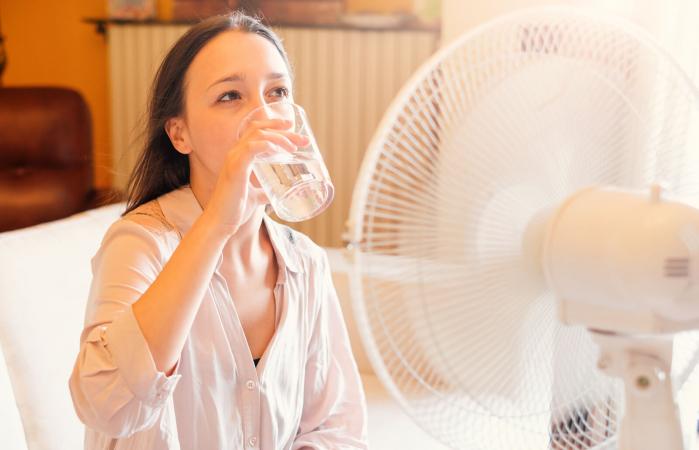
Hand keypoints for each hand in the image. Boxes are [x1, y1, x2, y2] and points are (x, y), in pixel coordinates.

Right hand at [202, 118, 308, 235]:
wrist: (221, 222)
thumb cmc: (235, 209)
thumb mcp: (255, 197)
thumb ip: (264, 193)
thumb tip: (276, 195)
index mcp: (239, 156)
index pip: (256, 130)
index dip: (274, 125)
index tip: (292, 128)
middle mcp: (235, 153)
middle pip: (259, 128)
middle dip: (283, 129)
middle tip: (303, 139)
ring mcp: (234, 159)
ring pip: (258, 135)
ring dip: (280, 137)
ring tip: (294, 147)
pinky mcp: (236, 168)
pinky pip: (252, 148)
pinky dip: (268, 145)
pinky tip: (280, 151)